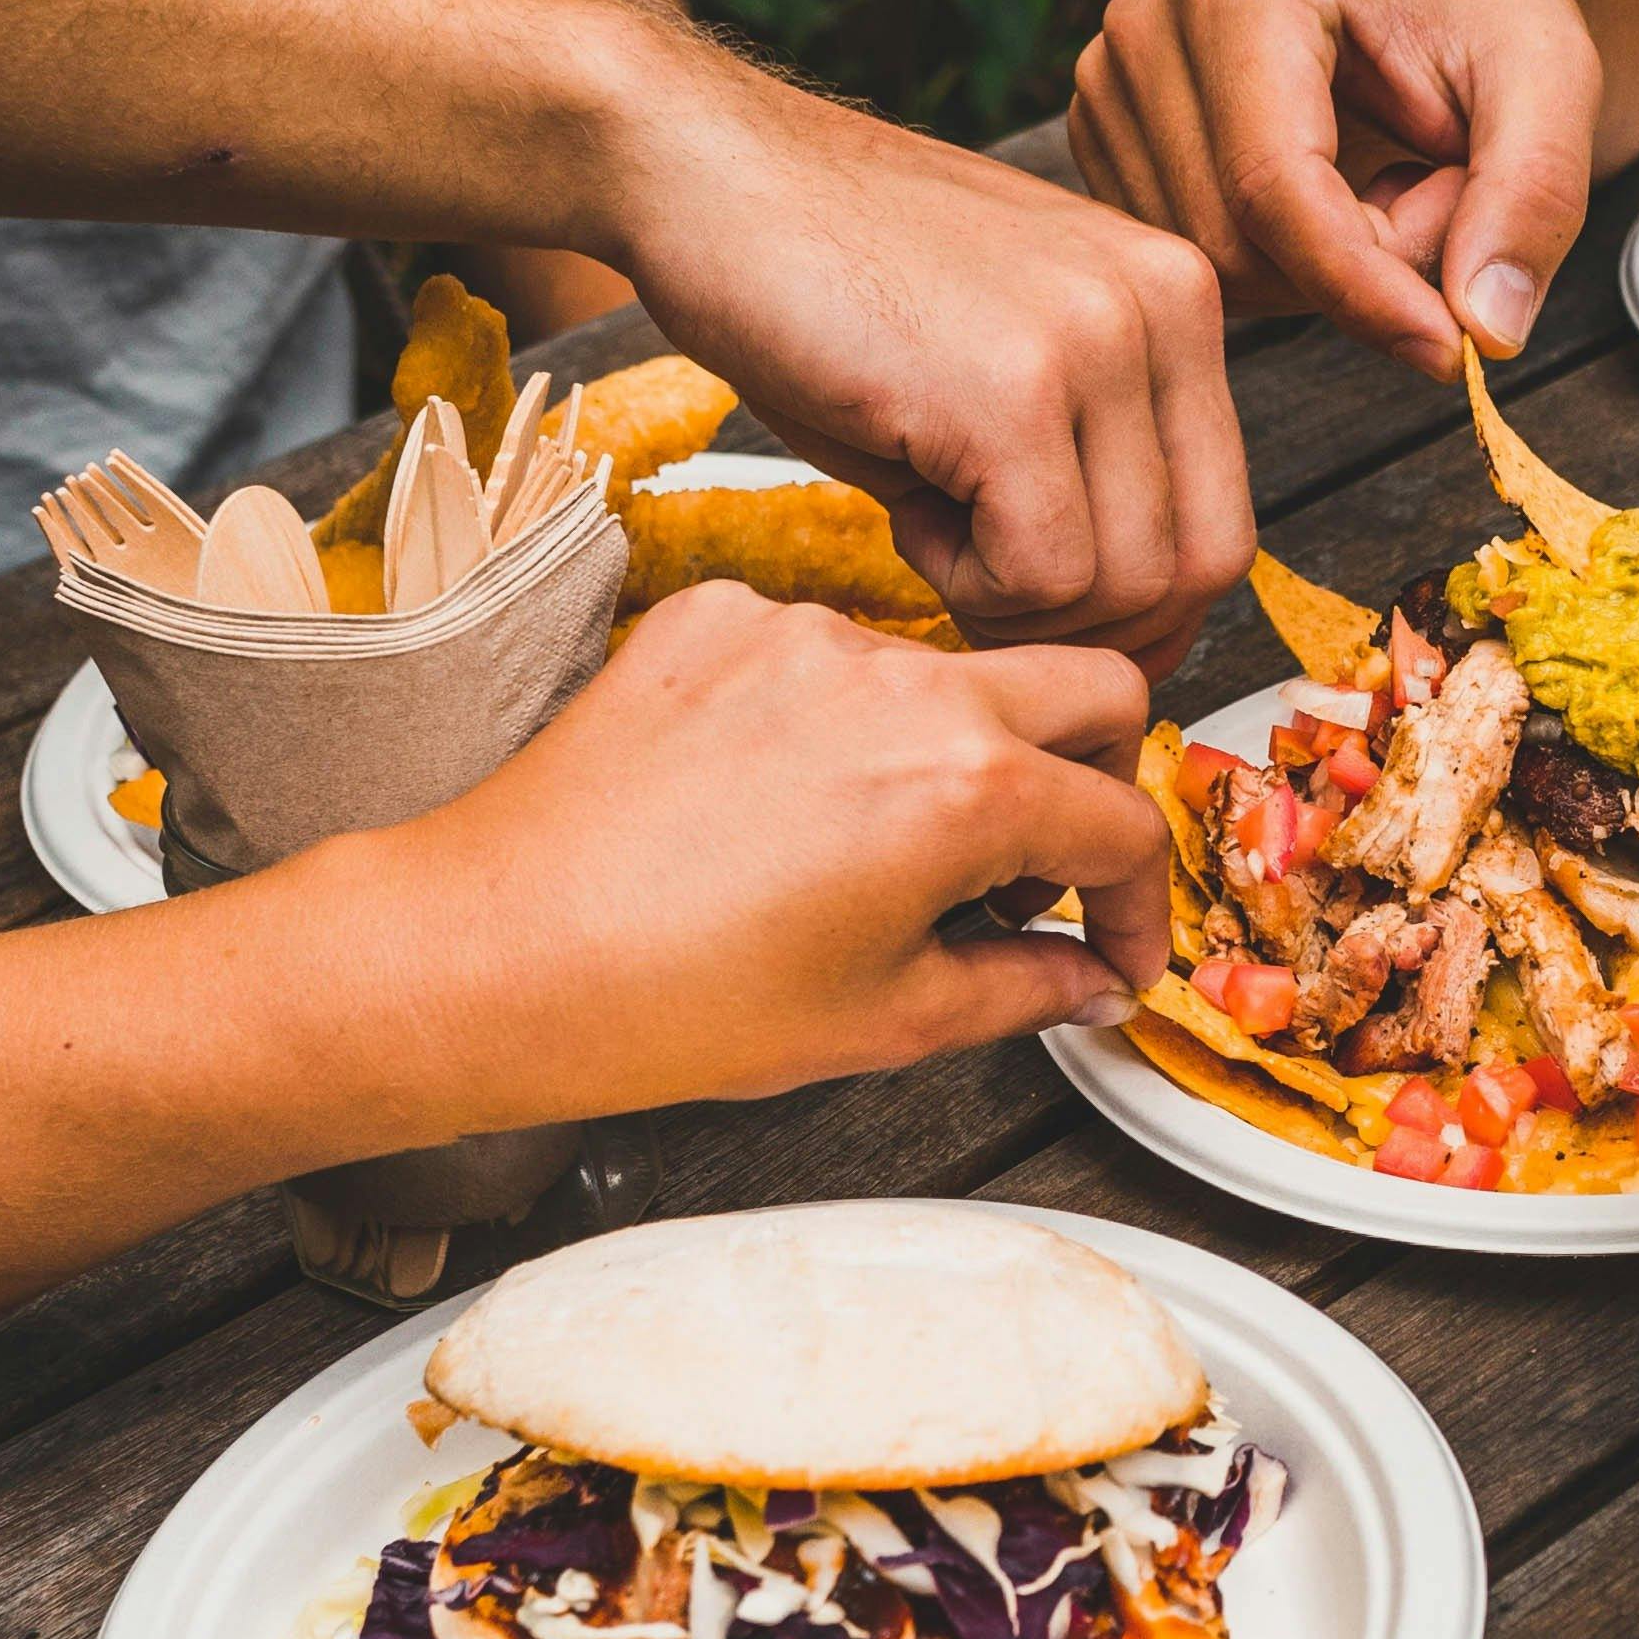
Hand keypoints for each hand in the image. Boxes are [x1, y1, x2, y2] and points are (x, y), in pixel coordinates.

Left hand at [316, 584, 1177, 1121]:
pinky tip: (781, 802)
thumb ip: (1018, 990)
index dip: (1141, 905)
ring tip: (885, 854)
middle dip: (1096, 779)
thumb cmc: (671, 1000)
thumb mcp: (881, 1022)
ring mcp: (805, 634)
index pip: (1125, 822)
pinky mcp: (719, 616)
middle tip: (1043, 869)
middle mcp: (902, 684)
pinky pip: (828, 648)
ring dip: (958, 750)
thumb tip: (1084, 982)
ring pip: (950, 668)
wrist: (497, 950)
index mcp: (964, 788)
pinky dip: (838, 720)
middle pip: (1087, 690)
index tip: (1115, 948)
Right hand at [606, 57, 1254, 668]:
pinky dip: (963, 582)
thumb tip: (1139, 633)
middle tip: (985, 593)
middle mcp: (1168, 304)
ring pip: (1127, 584)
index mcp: (1180, 297)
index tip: (1050, 616)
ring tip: (929, 522)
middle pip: (1202, 566)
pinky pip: (1041, 574)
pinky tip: (903, 513)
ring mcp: (1099, 339)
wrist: (705, 169)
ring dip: (1017, 603)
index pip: (1227, 521)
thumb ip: (1092, 466)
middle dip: (1092, 628)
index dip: (1144, 611)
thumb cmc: (827, 282)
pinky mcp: (1015, 388)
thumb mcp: (1007, 366)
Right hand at [1071, 0, 1606, 377]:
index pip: (1272, 187)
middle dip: (1360, 267)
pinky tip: (1335, 201)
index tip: (1451, 347)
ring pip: (1215, 274)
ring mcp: (1114, 94)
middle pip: (1235, 246)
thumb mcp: (1551, 74)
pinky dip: (1285, 270)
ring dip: (1328, 272)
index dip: (1363, 287)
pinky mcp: (1114, 150)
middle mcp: (1148, 35)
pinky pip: (1201, 271)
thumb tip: (1485, 331)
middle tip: (1443, 196)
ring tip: (1392, 185)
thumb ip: (1531, 193)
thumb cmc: (1480, 2)